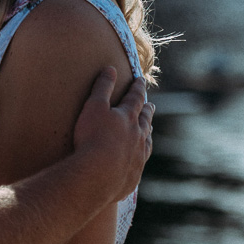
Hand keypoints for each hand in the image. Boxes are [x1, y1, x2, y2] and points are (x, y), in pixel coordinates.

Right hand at [71, 68, 152, 199]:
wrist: (98, 175)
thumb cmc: (92, 138)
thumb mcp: (94, 107)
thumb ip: (102, 87)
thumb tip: (111, 68)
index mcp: (128, 117)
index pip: (135, 98)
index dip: (137, 88)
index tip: (140, 81)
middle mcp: (138, 136)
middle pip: (145, 120)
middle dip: (147, 110)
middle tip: (151, 105)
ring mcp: (138, 156)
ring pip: (146, 141)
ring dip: (148, 133)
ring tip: (149, 129)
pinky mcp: (133, 175)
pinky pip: (140, 163)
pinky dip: (140, 157)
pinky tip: (139, 160)